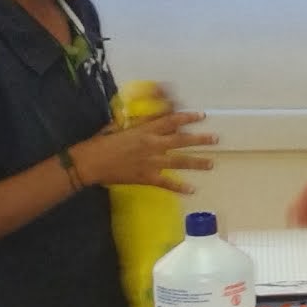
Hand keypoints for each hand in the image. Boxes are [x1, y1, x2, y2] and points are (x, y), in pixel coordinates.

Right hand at [73, 111, 216, 193]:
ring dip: (197, 162)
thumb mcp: (119, 127)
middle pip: (182, 140)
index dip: (188, 118)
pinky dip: (180, 187)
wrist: (90, 162)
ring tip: (211, 164)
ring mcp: (151, 162)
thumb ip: (135, 125)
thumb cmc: (102, 142)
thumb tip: (143, 120)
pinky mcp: (147, 177)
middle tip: (216, 139)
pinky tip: (192, 190)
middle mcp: (152, 144)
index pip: (172, 121)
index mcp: (146, 130)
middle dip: (200, 139)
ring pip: (180, 161)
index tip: (202, 115)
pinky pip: (167, 183)